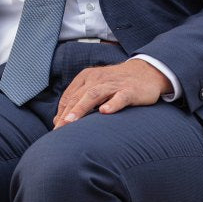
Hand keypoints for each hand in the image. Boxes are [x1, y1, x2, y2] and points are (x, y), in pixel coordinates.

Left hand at [53, 58, 170, 127]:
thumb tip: (59, 120)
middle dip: (67, 113)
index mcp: (87, 77)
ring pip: (94, 95)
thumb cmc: (117, 83)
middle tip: (58, 130)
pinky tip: (105, 112)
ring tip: (71, 121)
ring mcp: (114, 84)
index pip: (70, 96)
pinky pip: (120, 97)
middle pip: (79, 96)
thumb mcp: (96, 87)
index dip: (61, 112)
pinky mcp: (130, 90)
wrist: (147, 71)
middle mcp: (98, 79)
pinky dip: (112, 104)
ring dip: (81, 108)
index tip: (56, 127)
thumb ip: (78, 101)